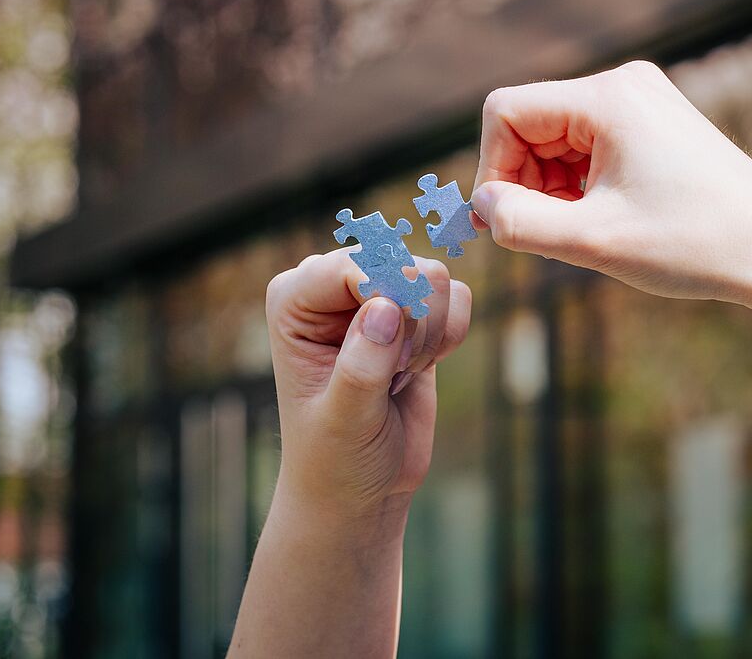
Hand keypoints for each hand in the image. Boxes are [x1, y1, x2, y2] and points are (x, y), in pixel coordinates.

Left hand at [265, 247, 471, 519]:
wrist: (361, 487)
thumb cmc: (335, 458)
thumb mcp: (343, 420)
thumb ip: (361, 366)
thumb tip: (387, 307)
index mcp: (294, 298)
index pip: (354, 266)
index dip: (387, 304)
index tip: (388, 361)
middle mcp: (332, 285)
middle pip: (402, 264)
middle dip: (412, 324)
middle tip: (390, 373)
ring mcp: (375, 292)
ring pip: (435, 278)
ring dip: (430, 334)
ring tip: (398, 374)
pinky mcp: (414, 310)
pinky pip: (457, 297)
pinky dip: (450, 335)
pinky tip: (418, 368)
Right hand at [471, 61, 751, 397]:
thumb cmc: (692, 244)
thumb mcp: (593, 241)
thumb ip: (520, 223)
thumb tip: (480, 206)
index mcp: (608, 98)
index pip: (505, 112)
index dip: (492, 168)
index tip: (506, 220)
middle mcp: (624, 86)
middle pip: (530, 124)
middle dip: (524, 181)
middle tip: (548, 233)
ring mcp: (641, 102)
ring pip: (556, 139)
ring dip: (552, 188)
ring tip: (584, 231)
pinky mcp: (652, 124)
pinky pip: (586, 146)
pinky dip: (579, 185)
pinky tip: (604, 219)